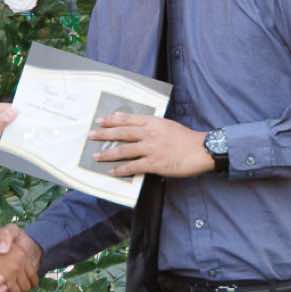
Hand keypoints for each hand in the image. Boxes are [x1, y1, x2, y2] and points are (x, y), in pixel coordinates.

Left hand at [89, 114, 214, 178]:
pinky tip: (112, 172)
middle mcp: (149, 134)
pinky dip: (121, 170)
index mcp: (153, 123)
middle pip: (122, 133)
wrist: (200, 150)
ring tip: (95, 156)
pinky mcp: (154, 164)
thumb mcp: (168, 125)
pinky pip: (133, 167)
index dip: (113, 120)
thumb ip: (153, 126)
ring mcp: (151, 149)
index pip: (129, 119)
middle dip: (104, 134)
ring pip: (124, 150)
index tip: (100, 120)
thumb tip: (140, 130)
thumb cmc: (186, 138)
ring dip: (108, 154)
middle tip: (90, 135)